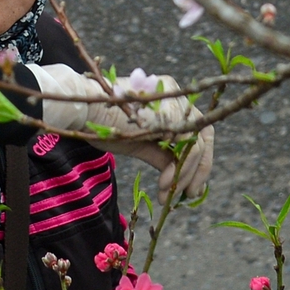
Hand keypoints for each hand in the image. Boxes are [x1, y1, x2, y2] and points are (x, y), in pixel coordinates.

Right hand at [26, 65, 214, 198]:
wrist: (85, 110)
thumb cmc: (105, 125)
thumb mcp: (141, 144)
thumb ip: (164, 156)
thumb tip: (182, 181)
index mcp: (170, 100)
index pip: (198, 130)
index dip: (200, 160)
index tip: (190, 187)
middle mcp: (177, 95)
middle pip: (204, 134)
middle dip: (200, 169)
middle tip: (189, 194)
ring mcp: (174, 101)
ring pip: (196, 144)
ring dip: (184, 175)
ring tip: (166, 193)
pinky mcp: (169, 112)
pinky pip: (186, 145)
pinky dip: (178, 169)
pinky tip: (163, 183)